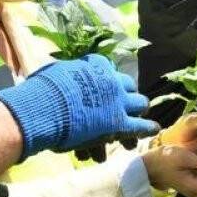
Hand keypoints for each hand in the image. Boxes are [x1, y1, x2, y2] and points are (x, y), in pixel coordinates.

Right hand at [0, 55, 159, 159]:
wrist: (45, 109)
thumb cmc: (43, 90)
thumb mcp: (56, 72)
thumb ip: (68, 73)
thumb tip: (66, 74)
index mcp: (96, 66)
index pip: (108, 68)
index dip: (107, 79)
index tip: (105, 84)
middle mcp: (112, 81)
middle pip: (129, 85)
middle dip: (126, 94)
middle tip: (124, 103)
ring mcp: (119, 102)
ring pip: (140, 103)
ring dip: (138, 111)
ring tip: (138, 118)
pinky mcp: (120, 123)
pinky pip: (141, 126)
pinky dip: (148, 128)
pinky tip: (153, 130)